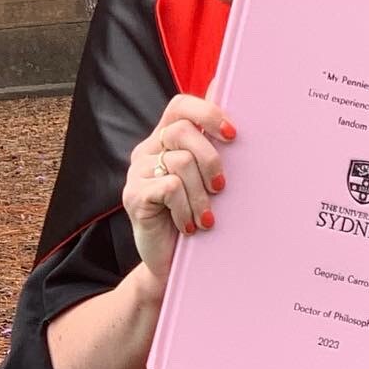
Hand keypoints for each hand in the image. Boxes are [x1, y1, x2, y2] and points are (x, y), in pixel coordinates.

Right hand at [122, 94, 234, 292]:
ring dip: (201, 194)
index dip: (207, 113)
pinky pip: (170, 188)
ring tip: (206, 217)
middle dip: (210, 159)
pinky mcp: (132, 195)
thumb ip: (215, 149)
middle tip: (221, 187)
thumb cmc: (196, 217)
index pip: (181, 105)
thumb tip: (236, 115)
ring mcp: (136, 172)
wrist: (170, 263)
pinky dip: (187, 209)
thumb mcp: (207, 181)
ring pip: (180, 162)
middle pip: (182, 130)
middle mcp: (147, 150)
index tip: (233, 135)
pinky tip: (190, 227)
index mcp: (165, 139)